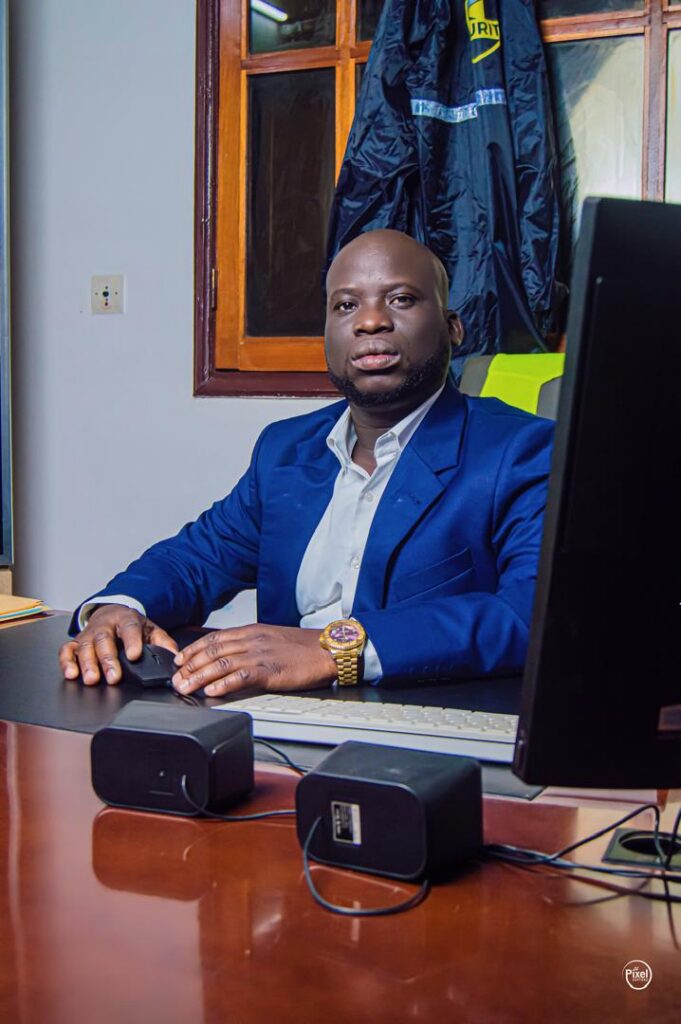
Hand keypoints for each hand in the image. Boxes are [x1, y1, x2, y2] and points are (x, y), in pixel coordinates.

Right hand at [58, 605, 177, 684]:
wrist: (112, 612)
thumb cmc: (130, 625)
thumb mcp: (150, 629)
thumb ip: (163, 642)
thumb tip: (175, 656)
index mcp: (126, 619)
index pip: (129, 628)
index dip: (132, 641)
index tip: (135, 655)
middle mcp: (105, 625)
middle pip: (104, 640)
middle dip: (108, 659)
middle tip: (113, 677)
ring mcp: (89, 633)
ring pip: (85, 646)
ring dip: (87, 664)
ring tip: (92, 679)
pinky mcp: (76, 641)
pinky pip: (67, 650)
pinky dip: (67, 662)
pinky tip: (71, 674)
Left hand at [172, 624, 337, 696]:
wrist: (328, 648)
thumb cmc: (303, 647)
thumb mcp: (272, 638)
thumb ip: (251, 644)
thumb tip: (232, 655)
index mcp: (251, 631)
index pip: (214, 638)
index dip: (193, 649)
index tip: (179, 660)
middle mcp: (252, 640)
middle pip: (212, 651)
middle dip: (190, 666)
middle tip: (175, 679)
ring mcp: (260, 655)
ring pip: (221, 663)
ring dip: (199, 677)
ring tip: (186, 688)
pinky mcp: (270, 670)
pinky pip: (241, 677)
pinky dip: (224, 684)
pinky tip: (212, 692)